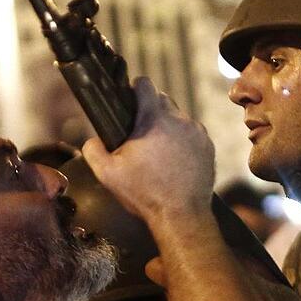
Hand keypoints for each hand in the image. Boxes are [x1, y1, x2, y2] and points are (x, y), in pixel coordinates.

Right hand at [83, 77, 215, 222]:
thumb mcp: (107, 174)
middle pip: (162, 99)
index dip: (134, 88)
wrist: (182, 216)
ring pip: (178, 117)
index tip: (128, 99)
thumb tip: (92, 139)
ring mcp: (197, 132)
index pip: (145, 84)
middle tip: (139, 133)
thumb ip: (93, 150)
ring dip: (167, 126)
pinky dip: (182, 140)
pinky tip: (173, 159)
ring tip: (157, 150)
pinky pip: (192, 133)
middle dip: (149, 110)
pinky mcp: (208, 146)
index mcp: (154, 119)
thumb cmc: (144, 194)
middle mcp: (179, 120)